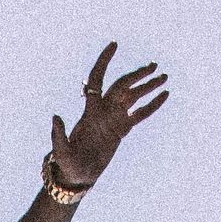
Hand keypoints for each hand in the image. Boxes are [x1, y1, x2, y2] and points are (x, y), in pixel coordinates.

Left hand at [50, 43, 168, 189]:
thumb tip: (55, 116)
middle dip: (137, 75)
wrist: (78, 176)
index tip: (114, 45)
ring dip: (147, 86)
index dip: (103, 62)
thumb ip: (58, 135)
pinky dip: (152, 105)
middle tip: (153, 65)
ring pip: (133, 97)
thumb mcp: (62, 152)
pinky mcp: (122, 129)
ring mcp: (114, 119)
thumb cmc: (68, 165)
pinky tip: (164, 95)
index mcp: (90, 111)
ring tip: (164, 76)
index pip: (97, 79)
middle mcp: (103, 110)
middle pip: (122, 86)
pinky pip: (140, 114)